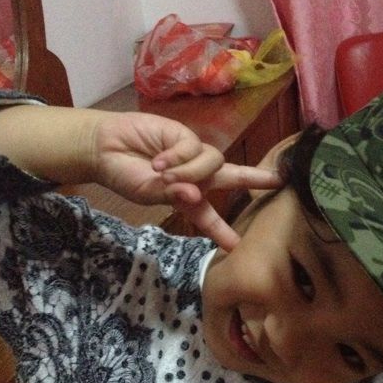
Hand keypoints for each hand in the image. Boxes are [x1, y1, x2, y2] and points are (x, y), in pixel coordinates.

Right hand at [90, 111, 281, 249]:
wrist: (105, 148)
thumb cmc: (126, 175)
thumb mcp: (149, 194)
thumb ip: (172, 196)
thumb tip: (194, 194)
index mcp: (189, 198)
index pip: (210, 217)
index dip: (223, 232)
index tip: (238, 248)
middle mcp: (197, 175)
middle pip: (233, 176)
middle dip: (256, 178)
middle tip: (277, 180)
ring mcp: (193, 154)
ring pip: (213, 163)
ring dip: (190, 172)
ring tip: (163, 174)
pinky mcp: (186, 135)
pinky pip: (194, 148)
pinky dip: (178, 157)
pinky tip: (159, 161)